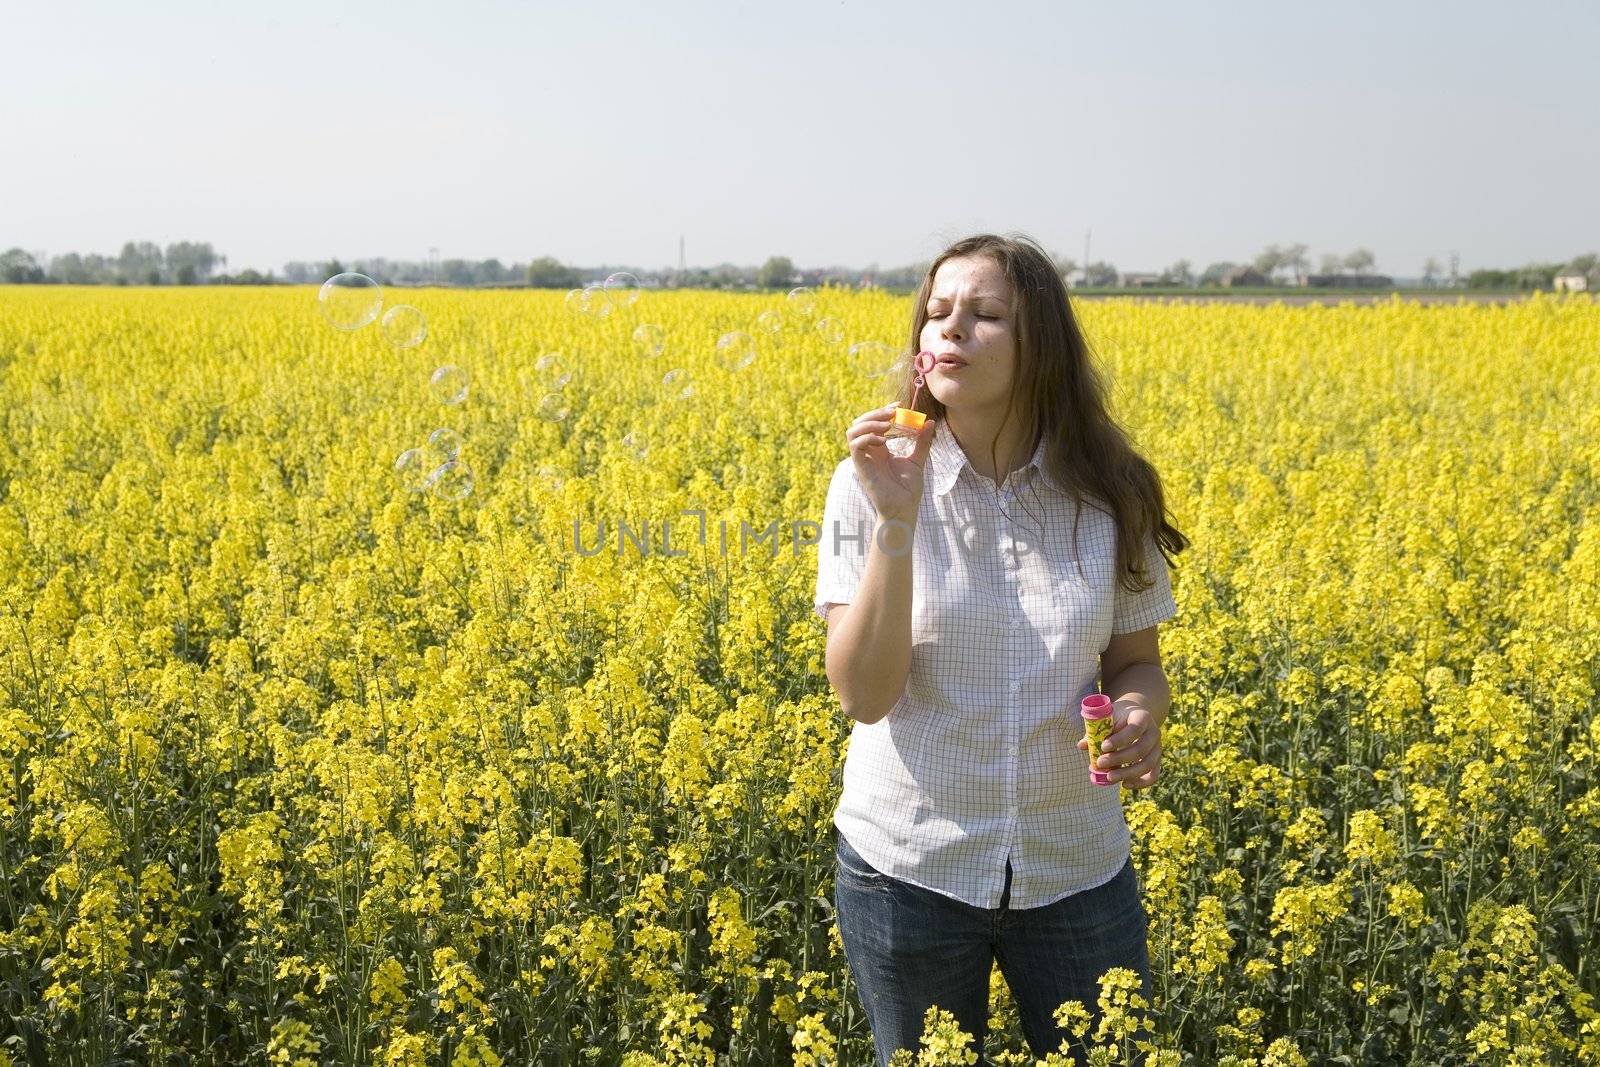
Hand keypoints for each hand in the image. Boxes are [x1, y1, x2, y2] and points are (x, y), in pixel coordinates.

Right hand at [845, 403, 935, 522]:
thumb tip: (929, 422)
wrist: (904, 508)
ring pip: (853, 431)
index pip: (874, 422)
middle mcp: (869, 451)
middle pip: (860, 422)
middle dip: (875, 413)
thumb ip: (922, 441)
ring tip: (887, 425)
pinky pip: (855, 446)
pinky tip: (882, 440)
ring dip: (869, 423)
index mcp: (880, 448)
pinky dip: (866, 438)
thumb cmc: (908, 489)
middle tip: (893, 413)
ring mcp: (864, 458)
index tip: (899, 407)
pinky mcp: (861, 467)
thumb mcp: (918, 460)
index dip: (883, 411)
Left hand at [1076, 702, 1162, 788]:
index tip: (1103, 747)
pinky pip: (1153, 775)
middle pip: (1140, 749)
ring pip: (1148, 765)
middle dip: (1119, 758)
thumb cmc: (1118, 718)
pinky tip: (1124, 785)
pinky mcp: (1157, 761)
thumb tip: (1082, 746)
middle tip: (1100, 763)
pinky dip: (1140, 783)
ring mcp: (1158, 748)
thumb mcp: (1108, 717)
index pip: (1134, 729)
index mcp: (1142, 717)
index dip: (1119, 740)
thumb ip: (1097, 730)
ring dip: (1127, 773)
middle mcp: (1154, 732)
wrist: (1135, 717)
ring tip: (1109, 777)